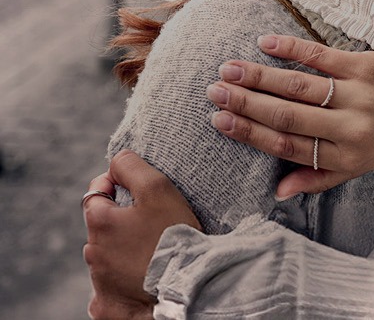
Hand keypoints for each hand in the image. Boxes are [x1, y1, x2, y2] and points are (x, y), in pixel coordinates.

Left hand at [83, 150, 199, 319]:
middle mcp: (93, 254)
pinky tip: (141, 275)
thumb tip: (116, 162)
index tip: (134, 188)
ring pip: (106, 256)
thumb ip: (131, 167)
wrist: (186, 284)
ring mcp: (99, 283)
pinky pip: (110, 287)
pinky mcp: (107, 305)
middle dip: (119, 220)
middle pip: (102, 227)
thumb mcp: (156, 187)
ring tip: (150, 248)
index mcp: (100, 223)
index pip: (95, 193)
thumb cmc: (172, 234)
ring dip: (121, 249)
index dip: (113, 183)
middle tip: (150, 221)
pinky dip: (122, 279)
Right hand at [206, 35, 373, 198]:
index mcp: (345, 155)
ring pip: (300, 86)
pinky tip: (266, 42)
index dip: (251, 134)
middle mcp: (350, 127)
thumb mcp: (359, 165)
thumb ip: (318, 177)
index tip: (219, 122)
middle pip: (288, 115)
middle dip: (247, 104)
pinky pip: (323, 56)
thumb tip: (277, 193)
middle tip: (214, 93)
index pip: (288, 146)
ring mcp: (359, 94)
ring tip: (230, 70)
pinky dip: (293, 48)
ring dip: (261, 76)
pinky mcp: (367, 65)